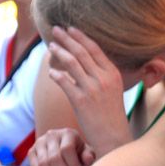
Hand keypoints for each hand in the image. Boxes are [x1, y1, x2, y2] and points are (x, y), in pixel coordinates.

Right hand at [29, 127, 95, 165]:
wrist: (65, 150)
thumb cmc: (79, 153)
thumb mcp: (87, 153)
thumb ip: (88, 156)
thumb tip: (87, 160)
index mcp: (67, 133)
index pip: (67, 150)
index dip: (74, 165)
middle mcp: (51, 135)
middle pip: (54, 159)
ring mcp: (39, 142)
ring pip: (44, 165)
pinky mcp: (31, 152)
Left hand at [47, 26, 129, 154]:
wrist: (113, 137)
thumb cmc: (111, 114)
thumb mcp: (114, 89)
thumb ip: (102, 73)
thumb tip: (85, 59)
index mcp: (113, 73)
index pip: (94, 48)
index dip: (80, 36)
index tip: (70, 28)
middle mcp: (103, 78)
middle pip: (81, 51)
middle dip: (66, 38)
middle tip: (55, 29)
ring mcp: (92, 89)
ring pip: (71, 63)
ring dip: (59, 52)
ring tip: (51, 46)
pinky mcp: (80, 101)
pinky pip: (64, 82)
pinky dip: (56, 74)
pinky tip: (51, 72)